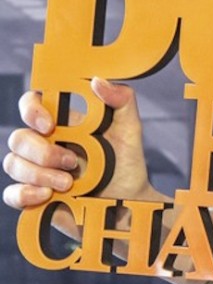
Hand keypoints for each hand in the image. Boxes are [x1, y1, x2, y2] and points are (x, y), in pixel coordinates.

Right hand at [3, 77, 161, 225]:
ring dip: (39, 174)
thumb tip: (97, 82)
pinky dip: (25, 193)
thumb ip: (121, 100)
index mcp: (63, 123)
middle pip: (18, 138)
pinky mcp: (33, 196)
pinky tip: (47, 196)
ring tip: (69, 183)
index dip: (31, 110)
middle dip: (42, 151)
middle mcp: (45, 143)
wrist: (127, 202)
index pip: (32, 105)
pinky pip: (11, 193)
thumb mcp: (130, 129)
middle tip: (72, 162)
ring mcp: (36, 169)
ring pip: (12, 163)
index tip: (49, 124)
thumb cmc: (127, 163)